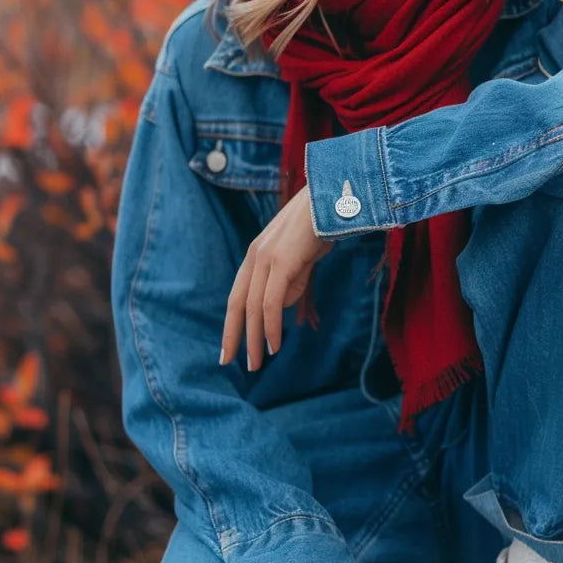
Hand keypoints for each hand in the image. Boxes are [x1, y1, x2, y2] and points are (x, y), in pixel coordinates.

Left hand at [220, 183, 334, 369]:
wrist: (333, 198)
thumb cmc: (322, 225)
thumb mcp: (303, 257)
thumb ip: (292, 280)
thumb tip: (282, 307)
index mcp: (257, 254)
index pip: (237, 295)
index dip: (232, 324)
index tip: (229, 349)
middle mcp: (255, 256)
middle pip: (239, 304)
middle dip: (236, 337)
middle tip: (236, 364)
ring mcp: (266, 258)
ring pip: (254, 308)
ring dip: (255, 339)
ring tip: (258, 362)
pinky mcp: (281, 263)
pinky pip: (271, 303)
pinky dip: (271, 327)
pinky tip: (274, 344)